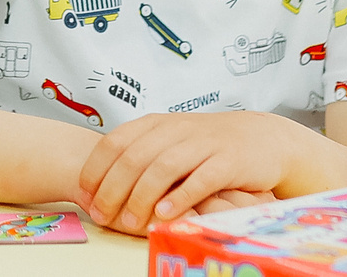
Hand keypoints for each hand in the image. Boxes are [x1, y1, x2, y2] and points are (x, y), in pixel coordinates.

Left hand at [77, 110, 308, 233]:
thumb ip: (141, 155)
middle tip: (102, 216)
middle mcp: (176, 130)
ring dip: (142, 196)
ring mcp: (203, 144)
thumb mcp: (171, 141)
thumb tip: (101, 184)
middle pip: (135, 157)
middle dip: (113, 189)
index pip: (115, 141)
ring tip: (129, 221)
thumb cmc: (209, 145)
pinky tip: (165, 215)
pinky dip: (179, 198)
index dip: (96, 168)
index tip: (85, 195)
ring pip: (163, 168)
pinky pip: (200, 180)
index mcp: (157, 124)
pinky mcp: (228, 162)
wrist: (262, 138)